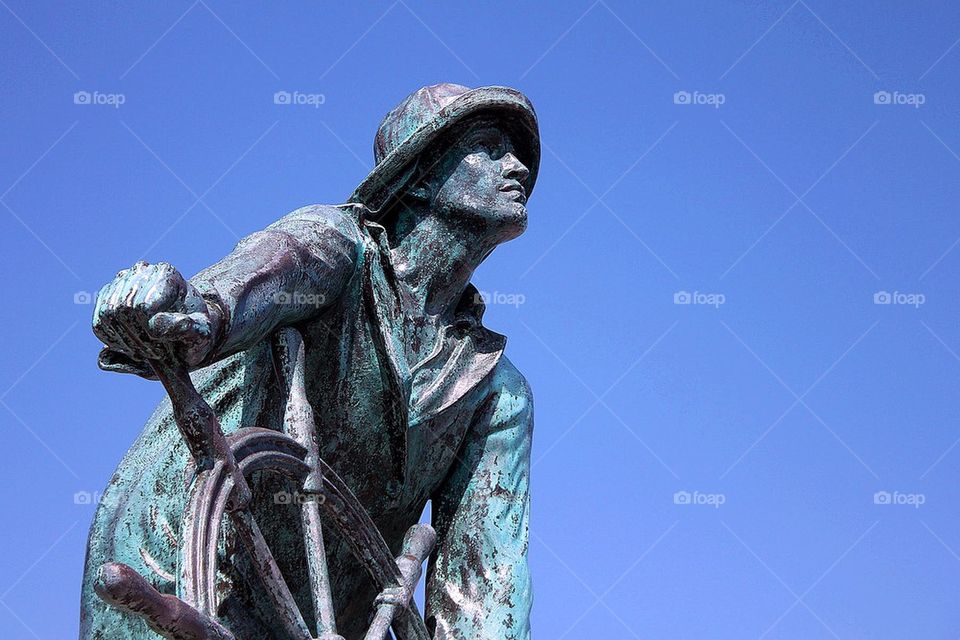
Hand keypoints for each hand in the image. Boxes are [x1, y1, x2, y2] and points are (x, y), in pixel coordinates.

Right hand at [93, 261, 221, 370]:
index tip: (167, 347)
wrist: (185, 329)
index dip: (151, 333)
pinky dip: (114, 342)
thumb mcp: (203, 333)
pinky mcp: (106, 297)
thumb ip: (188, 329)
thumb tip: (155, 323)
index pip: (142, 307)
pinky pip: (98, 325)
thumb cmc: (196, 330)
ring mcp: (121, 281)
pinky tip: (134, 346)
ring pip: (108, 316)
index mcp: (167, 274)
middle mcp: (142, 271)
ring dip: (126, 341)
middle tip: (157, 353)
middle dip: (138, 338)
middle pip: (123, 310)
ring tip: (147, 349)